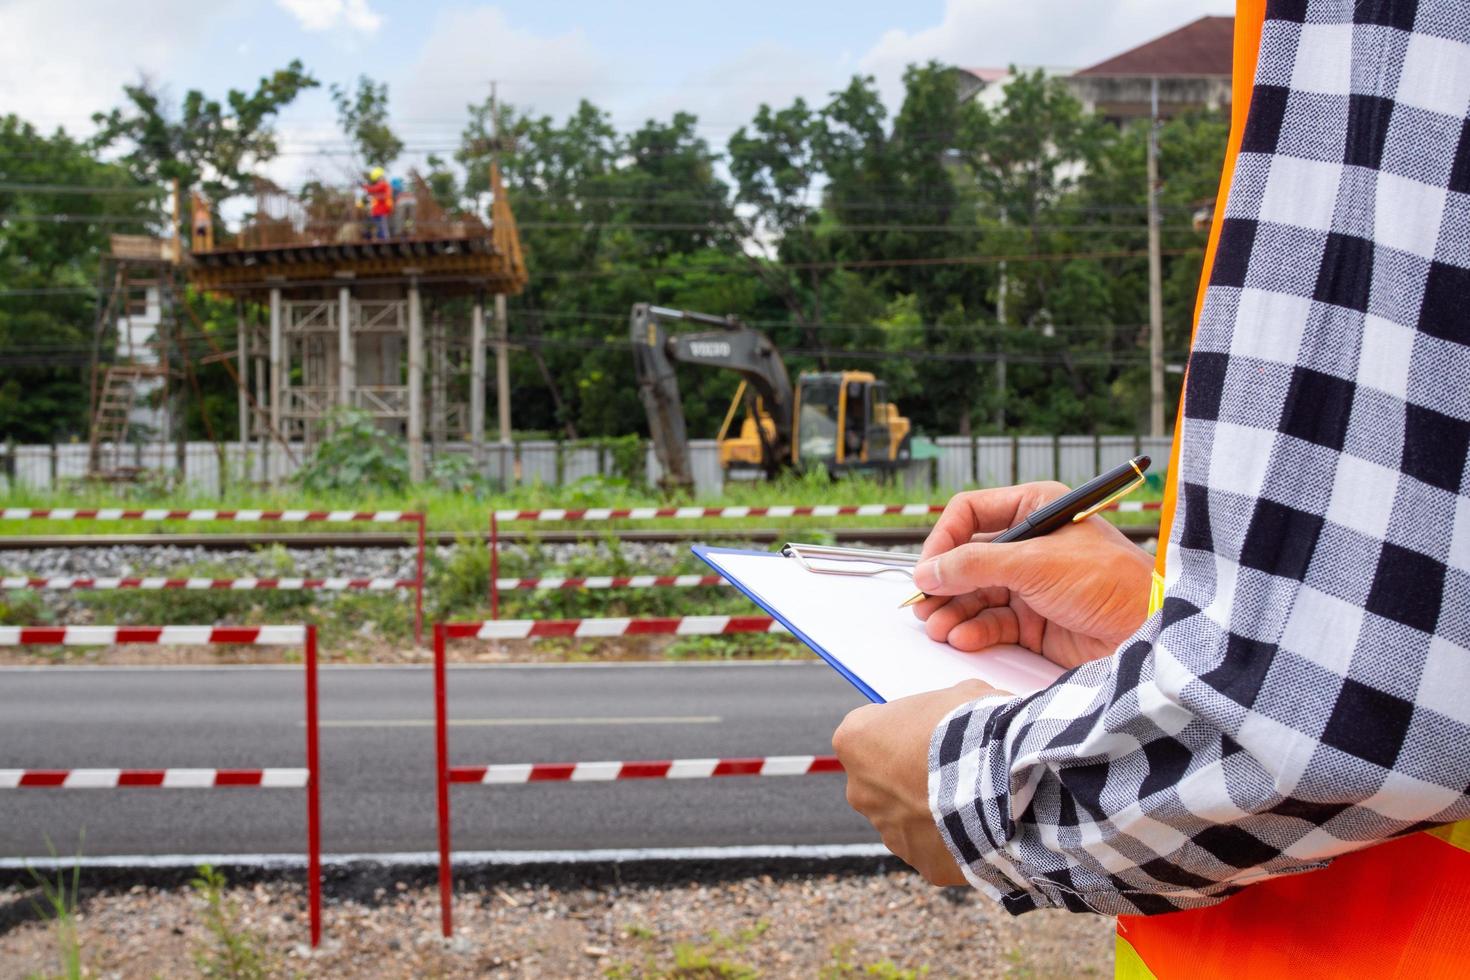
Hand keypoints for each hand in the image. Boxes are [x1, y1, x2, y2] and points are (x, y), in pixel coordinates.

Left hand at [833, 680, 1005, 884]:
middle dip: (910, 776)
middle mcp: (859, 790)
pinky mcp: (923, 863)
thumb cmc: (972, 727)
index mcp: (855, 740)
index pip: (866, 733)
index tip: (926, 731)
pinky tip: (985, 826)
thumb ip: (944, 705)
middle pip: (881, 781)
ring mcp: (889, 831)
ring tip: (975, 798)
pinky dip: (958, 841)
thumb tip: (959, 710)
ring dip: (933, 811)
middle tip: (953, 768)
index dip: (899, 732)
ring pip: (908, 820)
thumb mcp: (958, 695)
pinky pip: (938, 850)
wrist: (1001, 780)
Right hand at [913, 482, 1153, 669]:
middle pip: (968, 558)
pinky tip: (961, 637)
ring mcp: (1032, 583)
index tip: (926, 568)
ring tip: (937, 627)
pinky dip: (973, 630)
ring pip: (976, 594)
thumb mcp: (1035, 563)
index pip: (971, 514)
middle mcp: (1031, 544)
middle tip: (922, 605)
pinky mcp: (1036, 621)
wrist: (1151, 632)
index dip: (944, 539)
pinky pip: (992, 622)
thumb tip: (927, 572)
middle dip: (944, 582)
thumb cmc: (1109, 581)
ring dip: (953, 610)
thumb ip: (975, 565)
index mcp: (1036, 509)